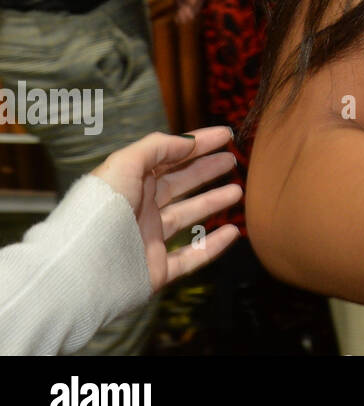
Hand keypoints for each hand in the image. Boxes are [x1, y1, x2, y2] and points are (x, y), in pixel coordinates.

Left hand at [90, 127, 241, 290]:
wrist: (83, 268)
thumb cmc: (100, 210)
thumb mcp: (124, 164)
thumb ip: (157, 147)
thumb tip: (188, 141)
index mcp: (131, 182)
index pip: (169, 158)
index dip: (198, 144)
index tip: (225, 135)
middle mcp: (140, 209)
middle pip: (180, 184)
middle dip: (206, 170)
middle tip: (233, 160)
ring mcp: (149, 240)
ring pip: (188, 216)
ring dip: (213, 202)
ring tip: (238, 191)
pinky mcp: (157, 269)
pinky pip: (191, 256)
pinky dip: (213, 246)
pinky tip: (233, 232)